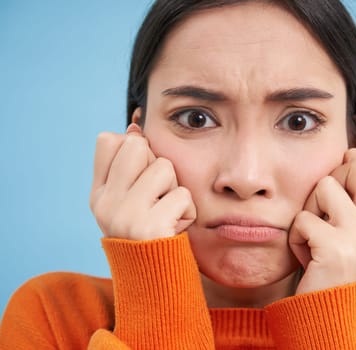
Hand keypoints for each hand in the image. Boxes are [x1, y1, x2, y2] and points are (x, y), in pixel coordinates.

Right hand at [89, 123, 195, 239]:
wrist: (157, 280)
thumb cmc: (151, 234)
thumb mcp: (133, 201)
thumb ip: (131, 167)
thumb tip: (134, 127)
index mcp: (99, 194)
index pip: (108, 140)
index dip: (132, 145)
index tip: (142, 171)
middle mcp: (105, 203)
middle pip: (137, 145)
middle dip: (158, 165)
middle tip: (157, 195)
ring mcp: (124, 215)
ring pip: (165, 167)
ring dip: (175, 188)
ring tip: (167, 212)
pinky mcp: (149, 227)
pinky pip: (182, 195)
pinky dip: (188, 211)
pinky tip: (175, 227)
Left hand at [289, 148, 355, 294]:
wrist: (327, 313)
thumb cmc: (328, 266)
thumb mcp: (351, 231)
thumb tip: (349, 156)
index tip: (340, 183)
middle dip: (329, 180)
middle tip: (324, 212)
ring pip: (324, 186)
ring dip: (308, 209)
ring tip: (314, 236)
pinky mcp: (336, 249)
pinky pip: (303, 219)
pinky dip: (296, 237)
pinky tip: (307, 256)